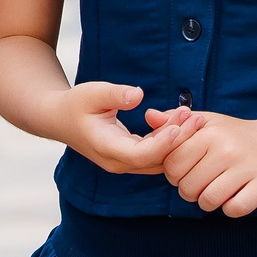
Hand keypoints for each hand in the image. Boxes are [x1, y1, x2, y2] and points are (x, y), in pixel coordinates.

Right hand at [57, 80, 184, 174]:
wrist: (60, 119)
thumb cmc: (75, 104)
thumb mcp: (92, 93)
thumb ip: (115, 95)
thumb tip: (138, 95)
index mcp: (105, 147)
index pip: (140, 155)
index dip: (161, 144)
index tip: (178, 126)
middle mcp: (117, 162)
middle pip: (155, 160)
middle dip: (178, 140)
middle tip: (196, 117)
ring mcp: (124, 163)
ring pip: (158, 160)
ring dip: (177, 141)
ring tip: (193, 116)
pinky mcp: (131, 158)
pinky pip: (155, 155)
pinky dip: (170, 141)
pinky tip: (182, 122)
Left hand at [156, 107, 256, 214]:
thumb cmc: (236, 133)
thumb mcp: (208, 121)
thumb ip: (176, 121)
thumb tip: (149, 117)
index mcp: (209, 134)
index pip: (171, 164)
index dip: (172, 173)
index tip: (185, 170)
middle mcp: (226, 150)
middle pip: (186, 186)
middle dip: (188, 190)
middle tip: (200, 183)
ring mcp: (246, 168)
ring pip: (208, 200)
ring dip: (207, 202)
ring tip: (214, 191)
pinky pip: (235, 209)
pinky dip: (230, 208)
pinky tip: (233, 197)